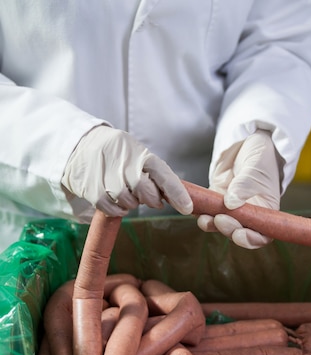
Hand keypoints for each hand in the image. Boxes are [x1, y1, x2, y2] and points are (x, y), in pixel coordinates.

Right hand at [61, 125, 192, 217]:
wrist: (79, 144)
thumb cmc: (117, 154)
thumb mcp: (137, 155)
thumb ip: (154, 174)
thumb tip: (175, 198)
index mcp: (140, 152)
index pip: (163, 173)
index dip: (177, 193)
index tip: (187, 208)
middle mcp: (123, 160)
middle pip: (143, 188)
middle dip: (149, 199)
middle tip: (148, 198)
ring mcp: (104, 172)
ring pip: (126, 199)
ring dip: (131, 203)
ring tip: (128, 194)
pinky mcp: (89, 185)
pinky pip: (109, 206)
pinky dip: (117, 210)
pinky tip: (117, 203)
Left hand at [197, 129, 280, 248]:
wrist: (249, 143)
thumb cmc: (261, 158)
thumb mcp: (256, 170)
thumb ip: (245, 186)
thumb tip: (231, 204)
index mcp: (265, 210)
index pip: (261, 234)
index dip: (251, 239)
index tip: (240, 234)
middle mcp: (249, 213)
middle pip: (239, 231)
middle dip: (228, 229)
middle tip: (219, 220)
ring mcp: (231, 208)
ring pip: (221, 225)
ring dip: (212, 225)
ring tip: (205, 218)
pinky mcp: (216, 199)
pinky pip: (207, 211)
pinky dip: (200, 213)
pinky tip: (196, 209)